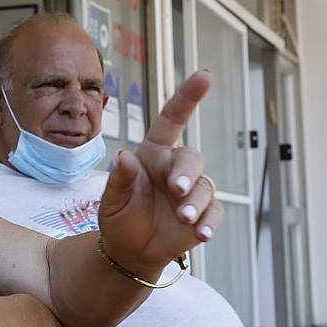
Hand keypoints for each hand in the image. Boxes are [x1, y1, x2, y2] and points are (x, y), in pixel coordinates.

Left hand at [97, 70, 223, 277]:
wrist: (129, 251)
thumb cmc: (119, 217)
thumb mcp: (111, 199)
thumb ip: (119, 178)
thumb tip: (124, 157)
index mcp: (153, 155)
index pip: (172, 120)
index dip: (187, 97)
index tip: (204, 76)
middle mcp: (175, 169)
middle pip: (192, 157)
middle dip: (187, 172)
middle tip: (176, 190)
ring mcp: (192, 192)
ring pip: (205, 187)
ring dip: (196, 202)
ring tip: (184, 219)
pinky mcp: (203, 215)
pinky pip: (215, 212)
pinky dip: (209, 222)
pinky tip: (200, 234)